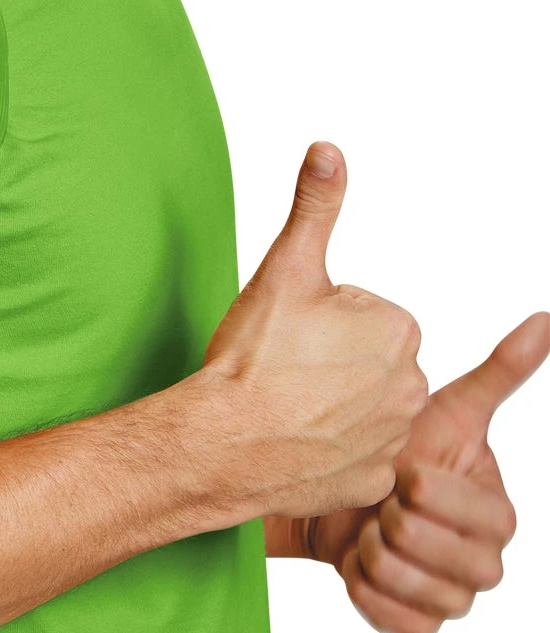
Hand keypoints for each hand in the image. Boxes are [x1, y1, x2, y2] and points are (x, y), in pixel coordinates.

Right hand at [202, 144, 427, 520]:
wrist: (221, 444)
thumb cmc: (253, 358)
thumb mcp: (286, 266)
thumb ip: (316, 205)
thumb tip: (328, 151)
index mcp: (397, 329)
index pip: (363, 309)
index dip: (321, 317)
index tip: (292, 333)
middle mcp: (410, 386)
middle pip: (366, 358)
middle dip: (332, 359)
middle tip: (286, 367)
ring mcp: (393, 440)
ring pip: (363, 405)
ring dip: (333, 404)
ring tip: (287, 404)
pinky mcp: (373, 481)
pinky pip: (357, 455)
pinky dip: (330, 449)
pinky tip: (296, 441)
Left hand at [309, 312, 549, 632]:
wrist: (344, 492)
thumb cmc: (400, 445)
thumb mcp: (448, 406)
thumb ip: (502, 371)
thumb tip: (545, 318)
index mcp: (500, 514)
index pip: (472, 513)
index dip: (426, 489)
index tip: (403, 467)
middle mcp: (486, 565)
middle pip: (433, 550)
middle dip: (391, 516)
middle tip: (380, 496)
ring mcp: (455, 601)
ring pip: (408, 585)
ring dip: (371, 548)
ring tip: (368, 522)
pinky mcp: (420, 628)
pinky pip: (393, 622)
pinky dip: (364, 587)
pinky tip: (358, 558)